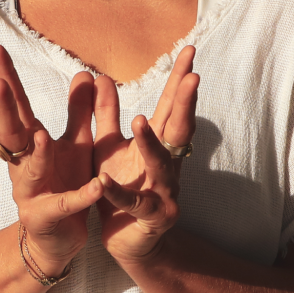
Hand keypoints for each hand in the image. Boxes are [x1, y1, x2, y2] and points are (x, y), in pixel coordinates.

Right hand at [0, 45, 103, 274]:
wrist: (57, 239)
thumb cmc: (63, 184)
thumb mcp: (75, 145)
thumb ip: (79, 112)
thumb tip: (85, 72)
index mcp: (31, 143)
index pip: (18, 105)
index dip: (8, 78)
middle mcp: (24, 164)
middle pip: (11, 132)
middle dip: (4, 108)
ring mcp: (32, 191)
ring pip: (32, 169)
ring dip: (38, 153)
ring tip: (43, 135)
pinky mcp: (49, 217)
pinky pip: (66, 205)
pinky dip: (81, 196)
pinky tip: (95, 187)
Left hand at [93, 47, 198, 265]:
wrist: (128, 241)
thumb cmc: (120, 189)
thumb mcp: (107, 148)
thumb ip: (104, 115)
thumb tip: (100, 77)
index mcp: (157, 145)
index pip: (171, 106)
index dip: (179, 80)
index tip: (189, 51)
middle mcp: (167, 165)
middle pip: (178, 129)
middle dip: (185, 102)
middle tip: (193, 76)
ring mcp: (163, 192)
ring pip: (159, 165)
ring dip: (149, 143)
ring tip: (138, 120)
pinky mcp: (150, 218)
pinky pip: (132, 204)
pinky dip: (118, 193)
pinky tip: (104, 180)